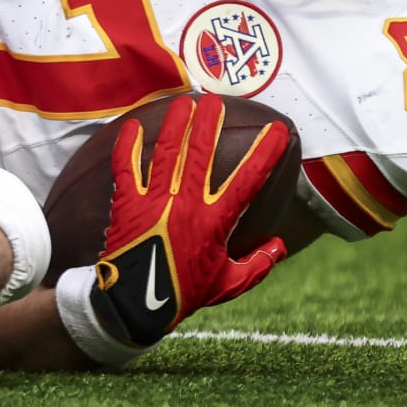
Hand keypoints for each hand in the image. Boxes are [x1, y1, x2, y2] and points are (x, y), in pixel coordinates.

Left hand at [90, 94, 291, 345]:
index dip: (266, 153)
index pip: (248, 181)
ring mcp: (155, 202)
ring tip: (184, 102)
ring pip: (168, 153)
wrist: (136, 306)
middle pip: (201, 154)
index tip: (279, 131)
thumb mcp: (229, 284)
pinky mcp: (127, 204)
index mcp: (215, 222)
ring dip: (177, 125)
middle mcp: (186, 205)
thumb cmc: (184, 294)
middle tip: (215, 101)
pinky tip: (130, 125)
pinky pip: (126, 168)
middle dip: (210, 123)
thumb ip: (258, 264)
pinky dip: (128, 146)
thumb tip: (280, 246)